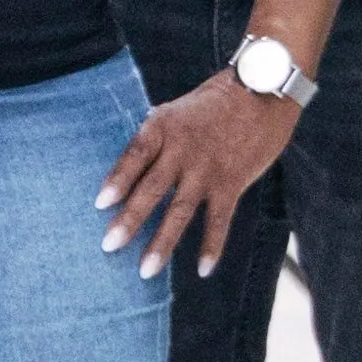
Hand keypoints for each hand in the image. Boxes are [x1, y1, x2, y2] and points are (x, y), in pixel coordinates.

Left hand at [100, 73, 300, 276]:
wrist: (262, 91)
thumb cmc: (211, 104)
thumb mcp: (175, 111)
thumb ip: (154, 139)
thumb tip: (128, 170)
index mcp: (162, 127)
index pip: (134, 155)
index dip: (117, 180)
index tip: (99, 204)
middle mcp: (182, 149)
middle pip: (151, 189)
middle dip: (129, 219)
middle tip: (108, 246)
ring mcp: (207, 168)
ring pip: (180, 210)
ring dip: (162, 242)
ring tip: (145, 270)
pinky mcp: (232, 182)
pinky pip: (219, 219)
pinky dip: (212, 245)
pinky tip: (202, 269)